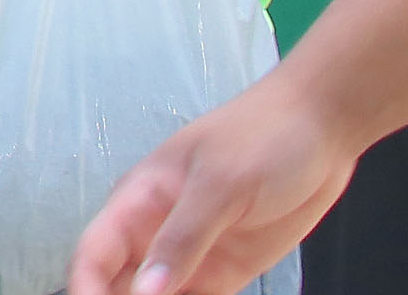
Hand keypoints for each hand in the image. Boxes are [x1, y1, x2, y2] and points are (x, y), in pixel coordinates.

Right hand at [66, 72, 362, 294]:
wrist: (322, 128)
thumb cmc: (263, 135)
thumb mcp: (220, 184)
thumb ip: (182, 238)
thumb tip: (145, 291)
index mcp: (140, 199)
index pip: (94, 252)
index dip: (84, 288)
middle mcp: (157, 231)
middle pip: (116, 282)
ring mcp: (191, 254)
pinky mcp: (226, 272)